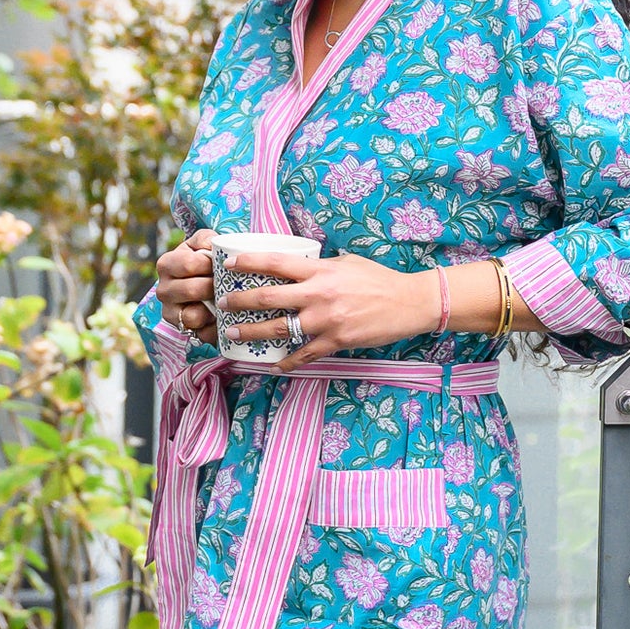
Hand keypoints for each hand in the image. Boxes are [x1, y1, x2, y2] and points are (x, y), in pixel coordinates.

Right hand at [156, 229, 216, 336]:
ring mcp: (171, 313)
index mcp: (166, 265)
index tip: (223, 264)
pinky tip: (224, 317)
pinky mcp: (184, 330)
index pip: (188, 264)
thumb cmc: (205, 259)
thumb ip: (207, 239)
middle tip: (229, 283)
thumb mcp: (204, 243)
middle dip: (215, 286)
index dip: (210, 264)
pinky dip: (217, 327)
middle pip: (191, 290)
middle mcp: (163, 290)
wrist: (206, 282)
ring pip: (193, 316)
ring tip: (225, 300)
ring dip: (214, 309)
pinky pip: (202, 334)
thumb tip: (213, 246)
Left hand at [221, 251, 434, 366]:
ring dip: (251, 333)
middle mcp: (317, 294)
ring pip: (278, 329)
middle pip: (267, 297)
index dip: (248, 262)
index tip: (228, 264)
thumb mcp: (347, 263)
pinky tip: (276, 366)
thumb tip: (298, 267)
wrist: (408, 303)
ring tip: (233, 335)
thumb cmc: (378, 279)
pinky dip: (288, 362)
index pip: (275, 263)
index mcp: (319, 270)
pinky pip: (304, 354)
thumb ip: (320, 267)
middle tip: (221, 304)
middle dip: (238, 301)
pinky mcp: (336, 341)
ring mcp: (325, 320)